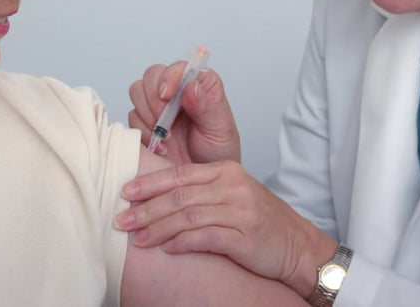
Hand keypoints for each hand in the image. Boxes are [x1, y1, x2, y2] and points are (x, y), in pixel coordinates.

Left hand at [116, 161, 336, 297]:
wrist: (297, 245)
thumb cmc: (260, 221)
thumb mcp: (231, 195)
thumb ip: (200, 191)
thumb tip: (156, 197)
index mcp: (226, 171)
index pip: (180, 173)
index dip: (150, 182)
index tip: (125, 191)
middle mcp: (233, 186)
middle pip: (179, 195)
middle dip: (146, 208)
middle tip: (122, 218)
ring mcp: (241, 211)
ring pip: (188, 216)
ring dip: (158, 228)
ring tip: (138, 239)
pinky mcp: (245, 237)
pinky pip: (206, 237)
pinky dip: (182, 243)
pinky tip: (167, 249)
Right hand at [128, 62, 240, 164]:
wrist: (203, 180)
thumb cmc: (219, 151)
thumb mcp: (219, 129)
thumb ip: (205, 107)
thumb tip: (191, 86)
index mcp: (200, 84)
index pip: (178, 68)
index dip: (170, 77)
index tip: (168, 95)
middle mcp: (178, 90)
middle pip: (152, 75)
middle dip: (154, 98)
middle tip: (164, 120)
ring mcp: (159, 105)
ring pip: (137, 91)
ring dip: (147, 114)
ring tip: (167, 136)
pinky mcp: (145, 121)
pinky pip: (132, 116)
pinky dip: (143, 131)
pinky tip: (160, 145)